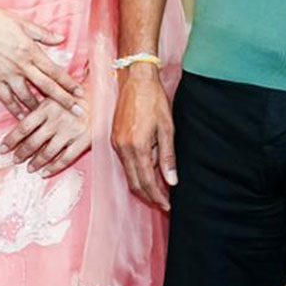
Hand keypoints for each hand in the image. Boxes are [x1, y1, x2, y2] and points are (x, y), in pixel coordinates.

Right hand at [0, 0, 84, 118]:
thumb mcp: (19, 21)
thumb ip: (41, 33)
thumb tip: (61, 39)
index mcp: (30, 50)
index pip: (54, 71)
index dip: (69, 83)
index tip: (81, 93)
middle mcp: (21, 65)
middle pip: (47, 87)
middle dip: (64, 101)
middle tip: (77, 112)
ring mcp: (6, 75)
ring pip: (28, 97)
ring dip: (41, 109)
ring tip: (52, 120)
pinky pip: (7, 100)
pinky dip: (16, 110)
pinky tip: (23, 118)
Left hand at [2, 99, 90, 176]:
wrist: (101, 96)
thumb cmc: (73, 95)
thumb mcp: (54, 96)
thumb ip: (39, 108)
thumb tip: (19, 121)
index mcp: (46, 108)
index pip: (23, 127)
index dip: (11, 140)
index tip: (3, 149)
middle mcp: (56, 121)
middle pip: (33, 142)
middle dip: (21, 153)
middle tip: (14, 160)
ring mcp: (69, 132)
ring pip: (47, 153)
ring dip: (35, 162)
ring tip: (29, 168)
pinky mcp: (82, 141)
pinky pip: (65, 159)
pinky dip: (53, 168)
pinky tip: (45, 173)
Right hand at [111, 62, 175, 210]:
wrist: (135, 79)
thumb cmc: (153, 100)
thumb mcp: (167, 128)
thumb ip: (168, 157)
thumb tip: (171, 181)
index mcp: (137, 146)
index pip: (146, 181)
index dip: (157, 197)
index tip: (167, 205)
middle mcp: (122, 147)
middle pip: (134, 182)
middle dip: (148, 196)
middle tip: (162, 204)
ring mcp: (116, 143)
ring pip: (128, 174)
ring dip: (142, 185)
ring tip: (158, 191)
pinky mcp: (114, 138)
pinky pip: (124, 162)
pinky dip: (135, 172)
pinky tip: (148, 171)